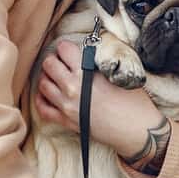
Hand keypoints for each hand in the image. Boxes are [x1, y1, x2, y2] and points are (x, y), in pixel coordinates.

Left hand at [35, 41, 166, 159]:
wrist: (136, 130)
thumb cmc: (133, 102)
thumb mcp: (119, 75)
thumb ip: (99, 64)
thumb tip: (87, 55)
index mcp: (86, 74)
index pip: (65, 50)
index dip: (66, 46)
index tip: (69, 49)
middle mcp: (72, 89)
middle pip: (49, 65)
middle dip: (54, 59)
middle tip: (62, 62)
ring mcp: (67, 107)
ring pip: (43, 85)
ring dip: (47, 77)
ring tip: (56, 76)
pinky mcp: (66, 122)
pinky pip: (43, 109)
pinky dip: (41, 99)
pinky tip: (48, 94)